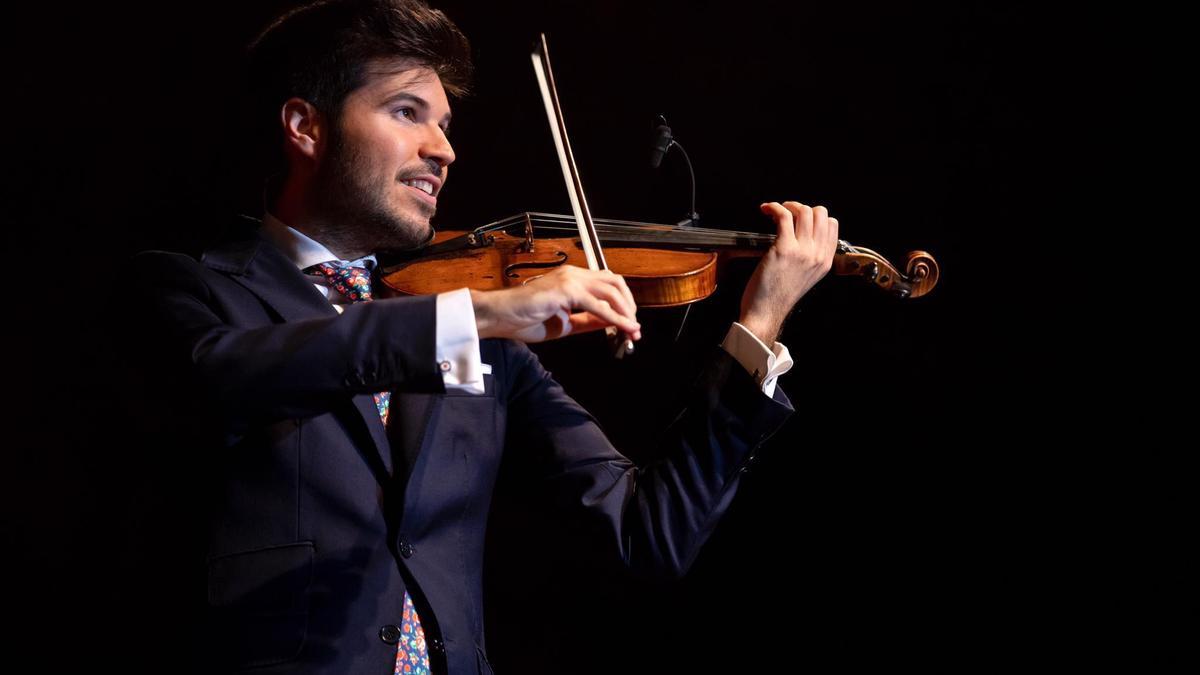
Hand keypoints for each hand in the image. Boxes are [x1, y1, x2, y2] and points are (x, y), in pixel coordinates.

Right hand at [470, 266, 640, 342]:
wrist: (499, 317)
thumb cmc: (524, 319)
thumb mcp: (565, 324)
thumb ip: (588, 322)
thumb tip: (612, 323)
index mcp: (571, 279)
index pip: (606, 284)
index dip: (623, 303)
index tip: (631, 324)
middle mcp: (573, 274)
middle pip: (615, 282)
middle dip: (629, 304)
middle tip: (634, 326)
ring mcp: (569, 280)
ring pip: (610, 290)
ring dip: (626, 311)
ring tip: (631, 329)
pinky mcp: (564, 291)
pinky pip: (597, 305)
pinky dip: (614, 317)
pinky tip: (623, 327)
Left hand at [738, 201, 838, 343]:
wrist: (766, 313)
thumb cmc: (778, 296)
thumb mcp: (806, 277)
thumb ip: (811, 257)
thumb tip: (805, 234)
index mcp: (824, 261)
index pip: (832, 225)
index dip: (815, 216)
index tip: (800, 218)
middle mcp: (817, 255)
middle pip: (820, 214)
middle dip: (802, 207)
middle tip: (787, 212)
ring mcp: (802, 251)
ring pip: (803, 211)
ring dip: (787, 205)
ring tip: (775, 210)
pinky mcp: (783, 249)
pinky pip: (783, 216)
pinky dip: (774, 207)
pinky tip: (766, 210)